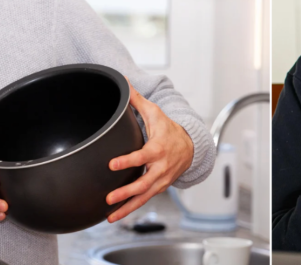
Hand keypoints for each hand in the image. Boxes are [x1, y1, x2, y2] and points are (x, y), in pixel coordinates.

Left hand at [105, 81, 194, 222]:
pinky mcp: (158, 188)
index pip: (142, 156)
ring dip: (127, 207)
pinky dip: (130, 209)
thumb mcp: (155, 113)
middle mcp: (160, 168)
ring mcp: (160, 181)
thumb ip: (137, 101)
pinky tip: (115, 216)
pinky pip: (144, 201)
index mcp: (158, 149)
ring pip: (144, 197)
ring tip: (110, 215)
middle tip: (109, 197)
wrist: (191, 147)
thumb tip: (123, 83)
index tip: (112, 165)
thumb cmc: (169, 130)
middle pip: (143, 183)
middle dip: (126, 192)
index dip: (127, 161)